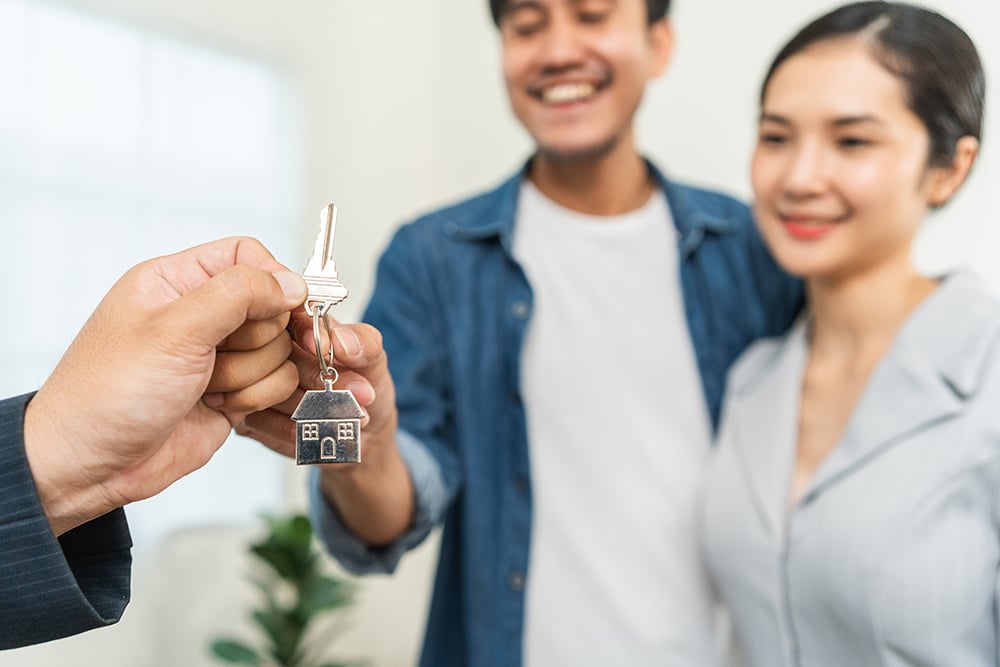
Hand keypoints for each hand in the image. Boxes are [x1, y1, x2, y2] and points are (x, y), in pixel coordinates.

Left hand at [23, 237, 306, 535]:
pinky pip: (276, 381)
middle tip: (212, 356)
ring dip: (250, 374)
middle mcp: (200, 314)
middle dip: (252, 340)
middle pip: (271, 306)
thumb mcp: (174, 331)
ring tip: (206, 388)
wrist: (92, 466)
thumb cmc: (108, 395)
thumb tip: (292, 282)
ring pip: (278, 348)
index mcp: (176, 282)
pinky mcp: (234, 390)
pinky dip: (254, 398)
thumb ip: (237, 295)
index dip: (271, 279)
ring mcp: (219, 354)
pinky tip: (215, 406)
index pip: (246, 255)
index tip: (281, 305)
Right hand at [238, 310, 412, 545]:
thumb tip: (342, 340)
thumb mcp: (374, 361)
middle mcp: (265, 349)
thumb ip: (365, 344)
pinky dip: (298, 428)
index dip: (306, 332)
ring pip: (269, 391)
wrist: (360, 431)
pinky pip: (264, 421)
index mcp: (295, 323)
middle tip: (358, 392)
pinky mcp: (247, 417)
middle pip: (275, 355)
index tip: (326, 347)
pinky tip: (323, 427)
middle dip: (319, 377)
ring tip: (349, 412)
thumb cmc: (362, 385)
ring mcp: (251, 383)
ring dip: (314, 407)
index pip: (287, 316)